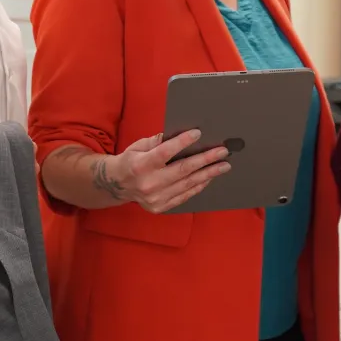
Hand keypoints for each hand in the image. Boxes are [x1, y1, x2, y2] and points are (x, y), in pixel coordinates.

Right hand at [101, 130, 230, 213]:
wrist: (117, 185)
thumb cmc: (130, 160)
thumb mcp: (138, 146)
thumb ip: (157, 141)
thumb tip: (180, 134)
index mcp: (141, 165)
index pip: (165, 153)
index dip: (182, 142)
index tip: (198, 133)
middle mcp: (149, 184)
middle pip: (183, 170)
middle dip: (205, 160)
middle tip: (223, 152)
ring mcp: (156, 198)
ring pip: (187, 184)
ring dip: (208, 174)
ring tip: (223, 166)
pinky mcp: (160, 207)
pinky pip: (185, 196)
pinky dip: (198, 186)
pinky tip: (209, 177)